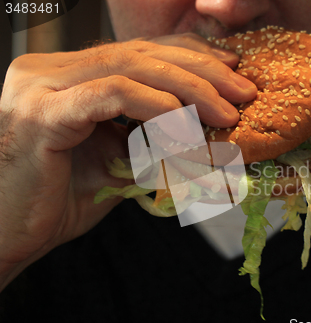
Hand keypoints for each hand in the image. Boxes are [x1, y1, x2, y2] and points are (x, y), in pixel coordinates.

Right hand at [0, 33, 256, 289]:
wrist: (12, 236)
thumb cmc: (62, 200)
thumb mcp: (118, 159)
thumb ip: (152, 136)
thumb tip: (206, 128)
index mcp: (69, 75)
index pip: (139, 51)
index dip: (189, 56)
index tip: (231, 71)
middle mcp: (52, 70)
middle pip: (140, 52)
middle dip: (200, 70)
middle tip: (242, 92)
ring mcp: (42, 85)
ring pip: (131, 66)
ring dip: (188, 89)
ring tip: (226, 112)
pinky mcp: (42, 111)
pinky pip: (113, 94)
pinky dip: (156, 107)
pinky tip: (185, 124)